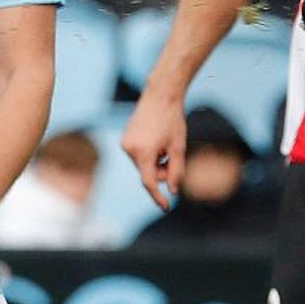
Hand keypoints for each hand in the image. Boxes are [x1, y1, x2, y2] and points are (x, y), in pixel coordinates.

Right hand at [123, 92, 186, 211]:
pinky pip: (139, 156)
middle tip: (173, 157)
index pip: (149, 183)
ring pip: (144, 165)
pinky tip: (157, 139)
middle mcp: (129, 150)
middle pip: (148, 174)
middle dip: (162, 171)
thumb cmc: (172, 120)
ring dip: (156, 162)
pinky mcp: (125, 139)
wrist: (160, 95)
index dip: (158, 197)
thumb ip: (176, 171)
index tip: (166, 207)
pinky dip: (150, 155)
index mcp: (143, 153)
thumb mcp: (179, 147)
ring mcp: (125, 144)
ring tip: (165, 144)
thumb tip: (173, 191)